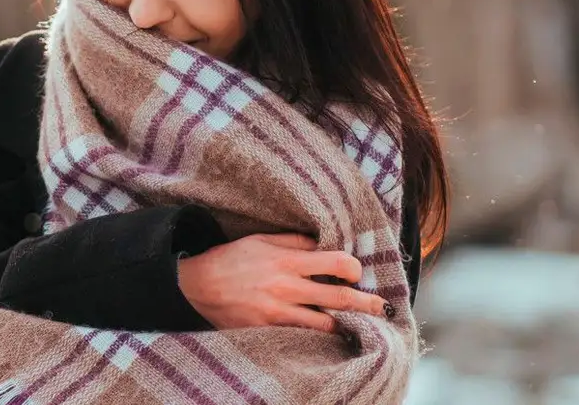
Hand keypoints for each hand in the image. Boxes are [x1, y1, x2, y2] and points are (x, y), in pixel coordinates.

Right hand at [177, 233, 386, 332]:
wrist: (195, 287)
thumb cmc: (231, 260)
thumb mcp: (261, 240)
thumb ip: (295, 242)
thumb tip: (325, 245)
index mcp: (287, 262)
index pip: (336, 263)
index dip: (353, 268)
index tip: (356, 272)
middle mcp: (286, 289)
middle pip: (339, 299)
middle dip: (366, 304)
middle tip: (382, 308)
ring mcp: (278, 315)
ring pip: (325, 325)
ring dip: (344, 324)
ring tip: (357, 324)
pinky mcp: (268, 332)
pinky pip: (302, 337)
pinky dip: (318, 336)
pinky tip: (327, 335)